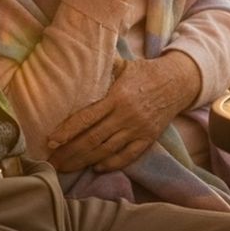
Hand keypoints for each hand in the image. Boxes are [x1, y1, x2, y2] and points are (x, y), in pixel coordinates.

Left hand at [45, 53, 201, 172]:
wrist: (178, 82)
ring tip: (67, 167)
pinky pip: (127, 156)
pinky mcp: (148, 139)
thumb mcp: (124, 64)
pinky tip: (96, 166)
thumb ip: (102, 67)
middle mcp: (126, 116)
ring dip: (84, 161)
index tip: (51, 141)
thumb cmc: (145, 72)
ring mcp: (138, 130)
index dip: (67, 131)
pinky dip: (110, 164)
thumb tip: (76, 63)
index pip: (87, 118)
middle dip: (70, 152)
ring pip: (106, 151)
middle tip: (53, 162)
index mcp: (117, 97)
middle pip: (93, 139)